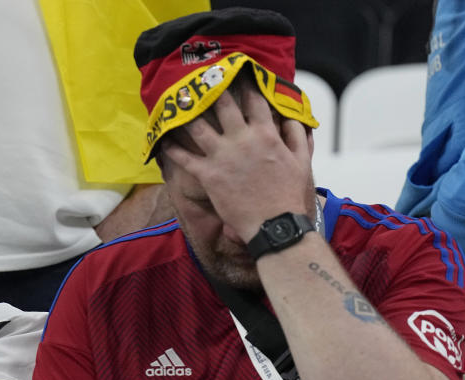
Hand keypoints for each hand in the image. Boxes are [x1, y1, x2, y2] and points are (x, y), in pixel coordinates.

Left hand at [162, 87, 312, 241]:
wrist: (274, 223)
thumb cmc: (289, 194)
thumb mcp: (301, 160)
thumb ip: (296, 135)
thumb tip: (291, 116)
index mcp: (266, 133)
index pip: (254, 100)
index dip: (244, 83)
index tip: (236, 72)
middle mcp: (242, 139)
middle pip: (222, 105)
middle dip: (211, 89)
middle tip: (200, 78)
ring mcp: (223, 156)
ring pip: (198, 127)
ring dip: (185, 114)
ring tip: (176, 102)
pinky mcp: (208, 175)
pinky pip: (185, 158)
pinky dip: (172, 148)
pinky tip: (162, 140)